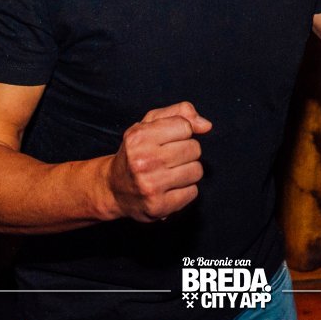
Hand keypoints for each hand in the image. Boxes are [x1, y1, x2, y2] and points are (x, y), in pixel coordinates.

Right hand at [106, 101, 211, 222]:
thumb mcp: (149, 124)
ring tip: (171, 172)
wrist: (114, 189)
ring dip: (188, 171)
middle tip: (169, 158)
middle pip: (194, 149)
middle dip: (187, 151)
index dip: (181, 132)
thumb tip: (206, 125)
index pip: (185, 126)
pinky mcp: (159, 206)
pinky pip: (193, 192)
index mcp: (139, 137)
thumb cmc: (136, 152)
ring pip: (196, 171)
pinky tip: (170, 188)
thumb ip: (179, 113)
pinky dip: (185, 190)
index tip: (168, 139)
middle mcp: (144, 161)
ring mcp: (151, 186)